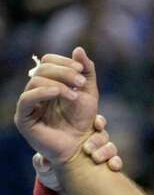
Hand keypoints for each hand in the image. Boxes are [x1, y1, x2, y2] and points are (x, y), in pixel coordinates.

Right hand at [14, 48, 98, 164]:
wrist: (80, 145)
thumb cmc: (83, 120)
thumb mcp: (89, 92)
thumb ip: (86, 71)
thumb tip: (78, 48)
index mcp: (47, 82)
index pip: (48, 61)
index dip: (64, 62)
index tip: (82, 70)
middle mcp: (35, 90)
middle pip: (42, 68)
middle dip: (64, 72)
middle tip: (81, 82)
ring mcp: (28, 103)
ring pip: (35, 81)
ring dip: (58, 83)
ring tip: (75, 95)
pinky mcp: (23, 117)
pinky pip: (27, 98)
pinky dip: (44, 92)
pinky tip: (60, 93)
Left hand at [33, 114, 123, 194]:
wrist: (60, 190)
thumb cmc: (50, 173)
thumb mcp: (43, 168)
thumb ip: (41, 163)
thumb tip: (44, 162)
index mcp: (76, 136)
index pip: (91, 124)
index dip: (97, 122)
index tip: (96, 125)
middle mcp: (91, 143)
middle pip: (102, 135)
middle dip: (98, 139)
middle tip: (87, 149)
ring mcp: (100, 155)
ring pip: (111, 148)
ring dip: (106, 151)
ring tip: (96, 158)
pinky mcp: (106, 168)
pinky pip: (116, 162)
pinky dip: (116, 163)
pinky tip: (113, 167)